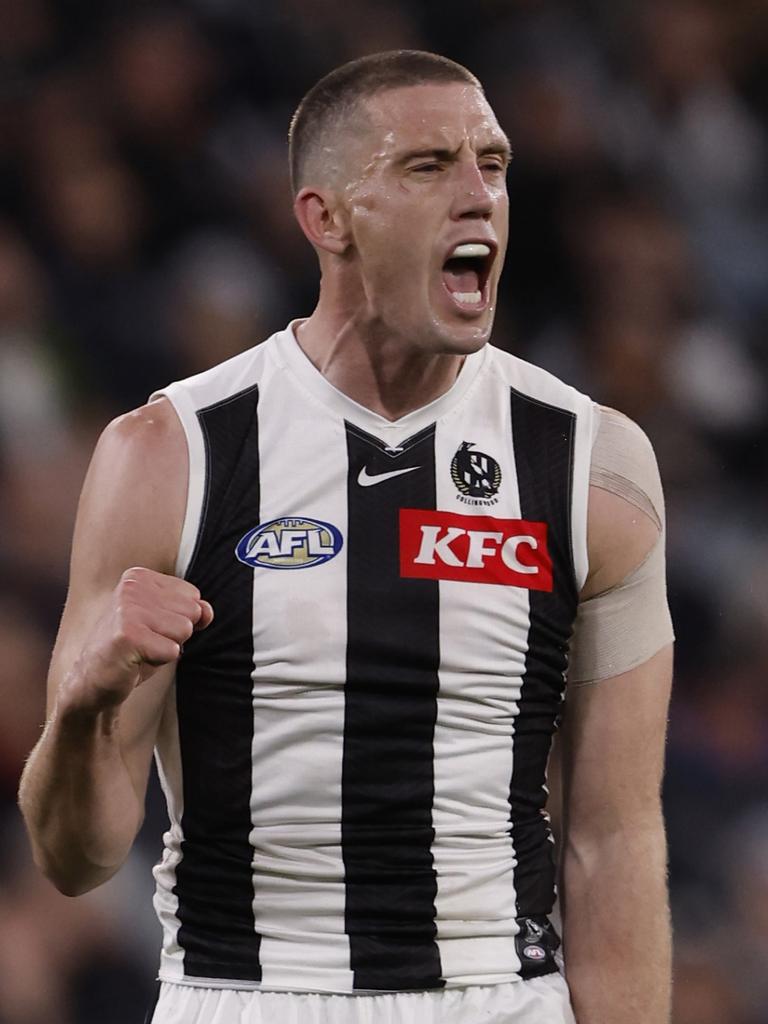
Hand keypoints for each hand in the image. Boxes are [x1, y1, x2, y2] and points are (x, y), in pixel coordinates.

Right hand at [62, 568, 212, 716]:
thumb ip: (192, 612)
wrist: (92, 680)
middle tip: (145, 642)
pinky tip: (134, 660)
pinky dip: (159, 661)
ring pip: (184, 630)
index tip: (150, 628)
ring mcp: (128, 609)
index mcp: (140, 577)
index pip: (192, 595)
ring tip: (140, 650)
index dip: (178, 619)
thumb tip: (207, 610)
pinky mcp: (128, 634)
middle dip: (175, 634)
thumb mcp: (166, 624)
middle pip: (192, 611)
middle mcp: (132, 586)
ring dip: (166, 648)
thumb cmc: (133, 650)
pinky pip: (173, 650)